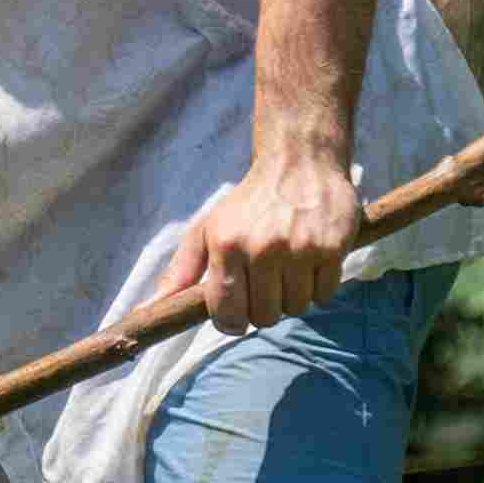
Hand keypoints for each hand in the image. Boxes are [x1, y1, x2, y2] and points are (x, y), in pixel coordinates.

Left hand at [155, 148, 362, 334]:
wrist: (300, 161)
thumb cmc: (247, 203)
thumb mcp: (207, 230)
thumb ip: (180, 271)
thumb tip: (151, 307)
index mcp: (226, 245)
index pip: (226, 315)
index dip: (232, 321)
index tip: (238, 310)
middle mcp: (262, 248)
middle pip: (264, 317)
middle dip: (264, 308)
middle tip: (266, 281)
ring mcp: (299, 249)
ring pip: (295, 308)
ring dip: (292, 296)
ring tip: (289, 266)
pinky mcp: (332, 247)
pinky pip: (324, 294)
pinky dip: (318, 285)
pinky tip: (310, 259)